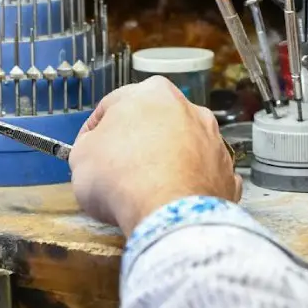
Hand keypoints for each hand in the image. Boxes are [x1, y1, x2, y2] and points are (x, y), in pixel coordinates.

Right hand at [69, 76, 240, 236]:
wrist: (167, 214)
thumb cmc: (124, 178)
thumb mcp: (80, 155)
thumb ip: (88, 144)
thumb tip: (94, 151)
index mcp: (151, 93)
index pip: (113, 105)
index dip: (95, 129)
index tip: (89, 147)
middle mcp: (188, 109)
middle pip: (153, 123)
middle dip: (136, 141)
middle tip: (116, 166)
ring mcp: (213, 141)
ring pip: (181, 147)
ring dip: (164, 161)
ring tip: (144, 187)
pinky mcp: (227, 174)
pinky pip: (201, 175)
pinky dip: (187, 184)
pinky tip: (171, 199)